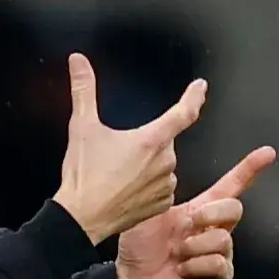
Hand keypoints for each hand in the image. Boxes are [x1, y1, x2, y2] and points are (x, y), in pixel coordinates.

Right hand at [53, 53, 207, 243]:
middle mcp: (165, 162)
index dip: (194, 97)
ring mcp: (165, 185)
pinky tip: (126, 189)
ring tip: (118, 174)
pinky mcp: (162, 204)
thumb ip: (83, 90)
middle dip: (147, 142)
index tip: (200, 88)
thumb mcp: (82, 127)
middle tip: (118, 152)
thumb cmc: (84, 174)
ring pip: (162, 165)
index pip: (183, 113)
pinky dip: (147, 186)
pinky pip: (160, 188)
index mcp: (151, 139)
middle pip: (164, 142)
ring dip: (147, 165)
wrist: (82, 218)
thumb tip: (78, 60)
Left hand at [115, 146, 277, 278]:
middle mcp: (214, 228)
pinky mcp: (220, 275)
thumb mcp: (148, 212)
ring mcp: (219, 252)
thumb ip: (160, 192)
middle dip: (212, 213)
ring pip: (222, 239)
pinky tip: (182, 270)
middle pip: (234, 208)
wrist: (131, 278)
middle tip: (188, 224)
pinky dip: (194, 266)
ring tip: (176, 254)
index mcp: (200, 209)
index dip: (249, 169)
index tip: (268, 152)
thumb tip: (163, 168)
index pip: (231, 186)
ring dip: (192, 247)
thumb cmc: (139, 244)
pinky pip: (218, 263)